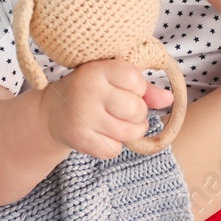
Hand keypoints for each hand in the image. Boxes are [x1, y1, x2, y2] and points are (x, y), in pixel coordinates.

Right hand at [44, 59, 173, 159]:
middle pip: (136, 109)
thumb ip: (143, 87)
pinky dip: (113, 146)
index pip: (136, 80)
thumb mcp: (112, 80)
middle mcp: (88, 91)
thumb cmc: (90, 91)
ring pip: (129, 132)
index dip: (138, 89)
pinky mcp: (80, 139)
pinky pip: (114, 150)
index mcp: (97, 70)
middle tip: (123, 110)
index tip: (127, 89)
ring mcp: (83, 117)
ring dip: (130, 132)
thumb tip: (169, 99)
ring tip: (117, 123)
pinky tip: (101, 134)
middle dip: (137, 113)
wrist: (52, 112)